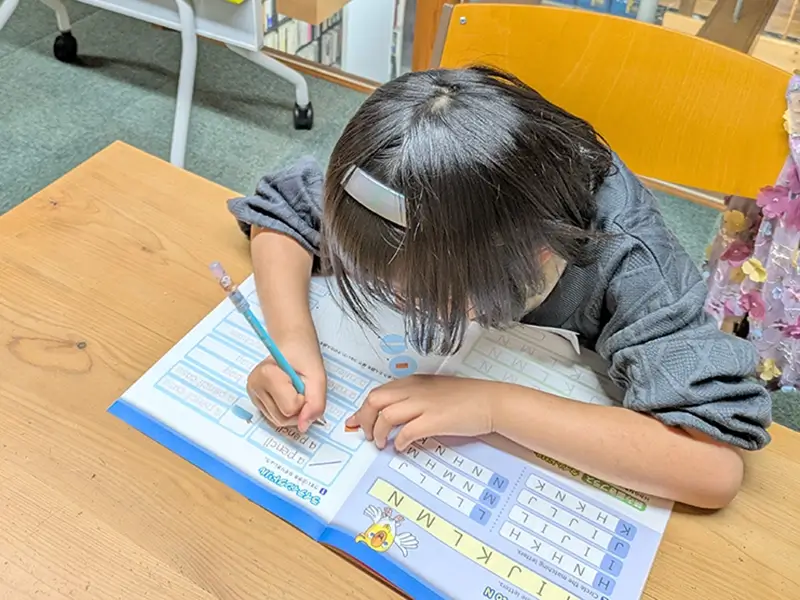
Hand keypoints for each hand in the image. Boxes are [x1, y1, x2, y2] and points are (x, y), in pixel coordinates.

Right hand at [246, 329, 326, 432]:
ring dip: (294, 411)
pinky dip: (286, 410)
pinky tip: (288, 394)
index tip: (303, 383)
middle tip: (301, 388)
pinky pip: (275, 417)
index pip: (290, 409)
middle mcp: (254, 386)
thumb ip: (315, 403)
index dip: (304, 399)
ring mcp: (253, 394)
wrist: (293, 345)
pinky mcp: (256, 400)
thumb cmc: (303, 355)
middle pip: (282, 419)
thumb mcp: (318, 377)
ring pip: (278, 422)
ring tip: (295, 390)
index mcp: (266, 375)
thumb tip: (304, 426)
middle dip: (299, 408)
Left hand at [345, 375, 499, 451]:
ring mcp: (424, 404)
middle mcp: (414, 390)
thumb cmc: (465, 398)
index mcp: (413, 382)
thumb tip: (393, 415)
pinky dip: (399, 441)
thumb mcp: (434, 391)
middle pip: (375, 400)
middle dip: (364, 419)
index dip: (362, 409)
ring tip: (380, 444)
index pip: (378, 392)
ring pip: (386, 415)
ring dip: (378, 432)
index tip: (353, 421)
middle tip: (366, 435)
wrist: (490, 401)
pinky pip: (407, 431)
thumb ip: (413, 398)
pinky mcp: (435, 420)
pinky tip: (400, 447)